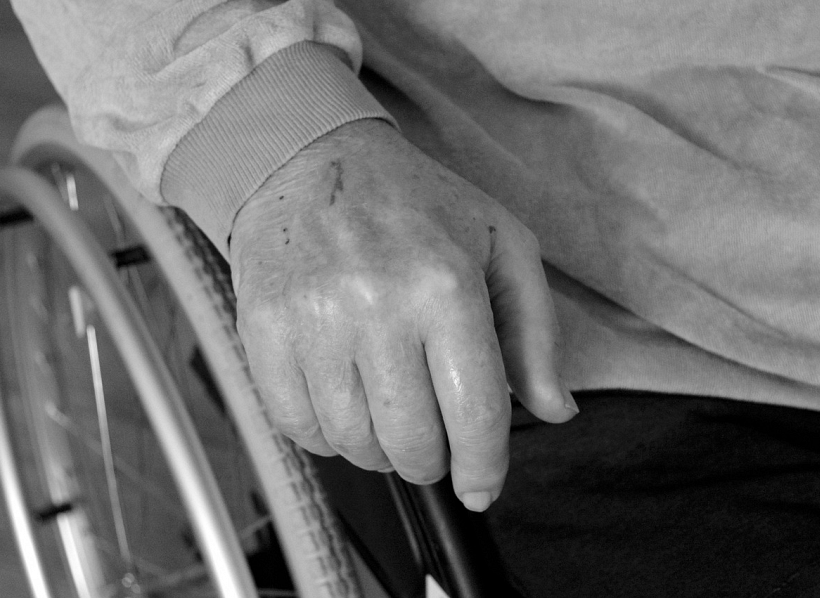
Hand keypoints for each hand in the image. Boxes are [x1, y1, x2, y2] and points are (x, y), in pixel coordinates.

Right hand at [230, 119, 576, 510]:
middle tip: (431, 443)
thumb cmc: (414, 204)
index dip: (484, 467)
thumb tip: (555, 411)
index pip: (475, 413)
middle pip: (412, 442)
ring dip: (378, 449)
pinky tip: (343, 402)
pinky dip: (327, 435)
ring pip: (354, 443)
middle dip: (431, 461)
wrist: (311, 162)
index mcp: (446, 285)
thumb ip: (536, 332)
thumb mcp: (500, 245)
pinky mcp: (264, 333)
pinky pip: (298, 426)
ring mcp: (313, 322)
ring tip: (386, 411)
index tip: (481, 486)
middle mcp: (377, 305)